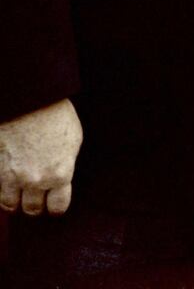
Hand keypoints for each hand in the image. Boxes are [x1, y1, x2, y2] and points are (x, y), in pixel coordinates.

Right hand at [0, 100, 81, 215]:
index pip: (58, 207)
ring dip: (15, 201)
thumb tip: (61, 177)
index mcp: (59, 174)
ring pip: (10, 205)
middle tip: (36, 199)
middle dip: (35, 205)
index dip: (56, 206)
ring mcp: (13, 176)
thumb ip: (66, 164)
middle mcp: (36, 180)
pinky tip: (6, 182)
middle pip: (32, 209)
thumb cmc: (55, 114)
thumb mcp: (73, 139)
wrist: (29, 99)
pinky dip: (1, 189)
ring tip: (18, 193)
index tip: (54, 203)